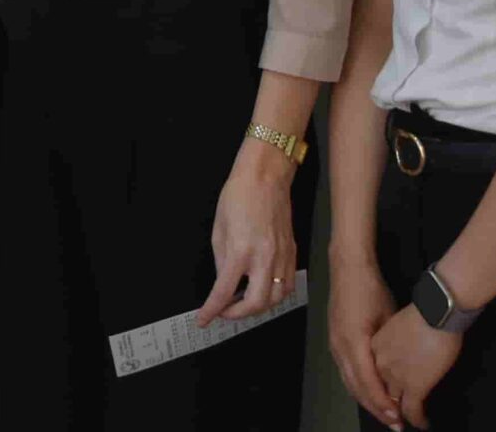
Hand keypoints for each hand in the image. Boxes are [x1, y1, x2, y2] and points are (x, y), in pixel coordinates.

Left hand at [195, 146, 299, 325]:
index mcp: (240, 251)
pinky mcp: (292, 253)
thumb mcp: (219, 228)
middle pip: (255, 304)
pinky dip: (276, 295)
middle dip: (237, 315)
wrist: (266, 176)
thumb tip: (223, 280)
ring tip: (243, 302)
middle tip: (225, 311)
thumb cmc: (240, 195)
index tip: (203, 319)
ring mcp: (281, 257)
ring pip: (276, 299)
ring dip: (258, 308)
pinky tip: (264, 290)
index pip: (224, 292)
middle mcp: (264, 258)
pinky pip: (288, 285)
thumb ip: (221, 259)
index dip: (211, 310)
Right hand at [330, 254, 404, 429]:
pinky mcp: (334, 340)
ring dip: (366, 400)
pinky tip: (369, 392)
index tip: (397, 417)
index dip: (383, 403)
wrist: (348, 267)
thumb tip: (400, 370)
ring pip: (348, 382)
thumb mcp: (387, 318)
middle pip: (356, 388)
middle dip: (375, 408)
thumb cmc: (369, 288)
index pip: (368, 382)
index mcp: (353, 342)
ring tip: (384, 413)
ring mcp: (334, 344)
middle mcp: (339, 347)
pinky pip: (345, 371)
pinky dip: (357, 386)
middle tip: (393, 423)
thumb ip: (390, 347)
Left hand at [369, 304, 462, 429]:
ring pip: (393, 403)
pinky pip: (412, 410)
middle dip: (385, 403)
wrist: (435, 311)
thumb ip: (395, 340)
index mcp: (374, 346)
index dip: (377, 384)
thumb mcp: (398, 323)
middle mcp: (379, 363)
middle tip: (393, 415)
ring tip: (406, 421)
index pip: (371, 371)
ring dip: (399, 414)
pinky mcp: (414, 387)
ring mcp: (395, 377)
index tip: (384, 392)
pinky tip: (423, 423)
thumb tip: (402, 349)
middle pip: (378, 389)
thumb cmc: (422, 311)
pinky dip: (418, 419)